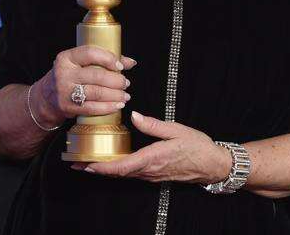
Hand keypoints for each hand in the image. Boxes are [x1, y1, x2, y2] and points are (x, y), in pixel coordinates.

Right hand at [32, 46, 135, 126]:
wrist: (47, 97)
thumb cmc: (69, 76)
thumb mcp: (80, 63)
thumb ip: (104, 60)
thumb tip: (130, 62)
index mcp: (67, 57)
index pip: (90, 53)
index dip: (108, 58)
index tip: (120, 66)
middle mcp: (64, 73)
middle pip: (97, 75)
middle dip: (116, 80)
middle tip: (126, 83)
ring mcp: (64, 91)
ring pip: (96, 92)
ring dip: (115, 95)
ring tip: (125, 95)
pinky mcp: (67, 107)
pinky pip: (92, 108)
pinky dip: (108, 107)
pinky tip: (117, 105)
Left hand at [73, 111, 231, 184]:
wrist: (212, 164)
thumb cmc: (197, 146)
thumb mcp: (176, 130)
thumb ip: (153, 124)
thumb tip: (135, 115)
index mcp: (153, 158)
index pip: (123, 166)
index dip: (103, 167)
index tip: (87, 164)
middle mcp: (150, 170)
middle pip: (118, 172)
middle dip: (96, 169)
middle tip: (77, 162)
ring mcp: (152, 175)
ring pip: (124, 174)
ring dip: (105, 169)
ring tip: (87, 161)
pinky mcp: (155, 174)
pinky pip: (132, 173)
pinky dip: (117, 168)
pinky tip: (111, 161)